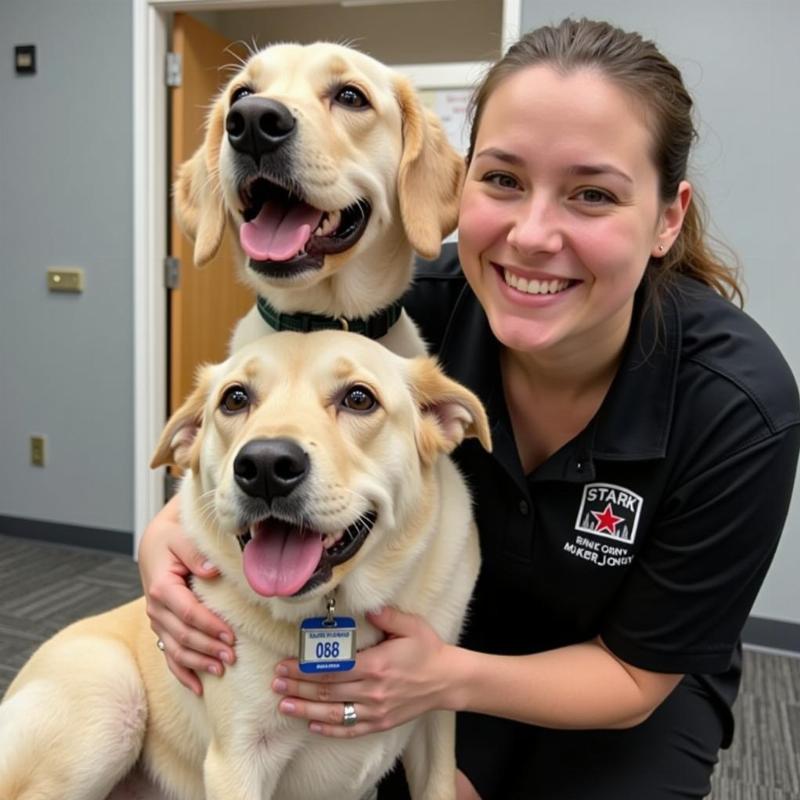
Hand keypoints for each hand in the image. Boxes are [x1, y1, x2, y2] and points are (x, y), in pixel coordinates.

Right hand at [139, 494, 235, 693]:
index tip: (230, 635)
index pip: (187, 613)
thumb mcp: (181, 537)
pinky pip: (168, 655)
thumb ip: (194, 553)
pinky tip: (198, 687)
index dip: (208, 626)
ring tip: (222, 670)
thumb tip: (210, 571)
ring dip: (198, 663)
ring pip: (176, 650)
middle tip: (232, 656)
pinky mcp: (161, 627)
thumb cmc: (172, 537)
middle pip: (183, 635)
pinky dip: (182, 673)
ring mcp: (157, 620)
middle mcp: (156, 608)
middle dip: (208, 648)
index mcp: (161, 587)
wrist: (156, 541)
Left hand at [271, 607, 455, 736]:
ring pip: (333, 713)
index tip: (286, 665)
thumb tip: (366, 606)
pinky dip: (329, 729)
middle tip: (275, 684)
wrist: (448, 680)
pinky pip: (351, 729)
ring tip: (283, 706)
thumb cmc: (428, 650)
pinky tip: (312, 726)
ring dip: (305, 711)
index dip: (305, 669)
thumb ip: (387, 616)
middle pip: (327, 691)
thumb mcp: (411, 626)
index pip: (332, 669)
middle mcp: (373, 691)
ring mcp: (376, 710)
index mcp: (376, 665)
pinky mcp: (381, 723)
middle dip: (298, 688)